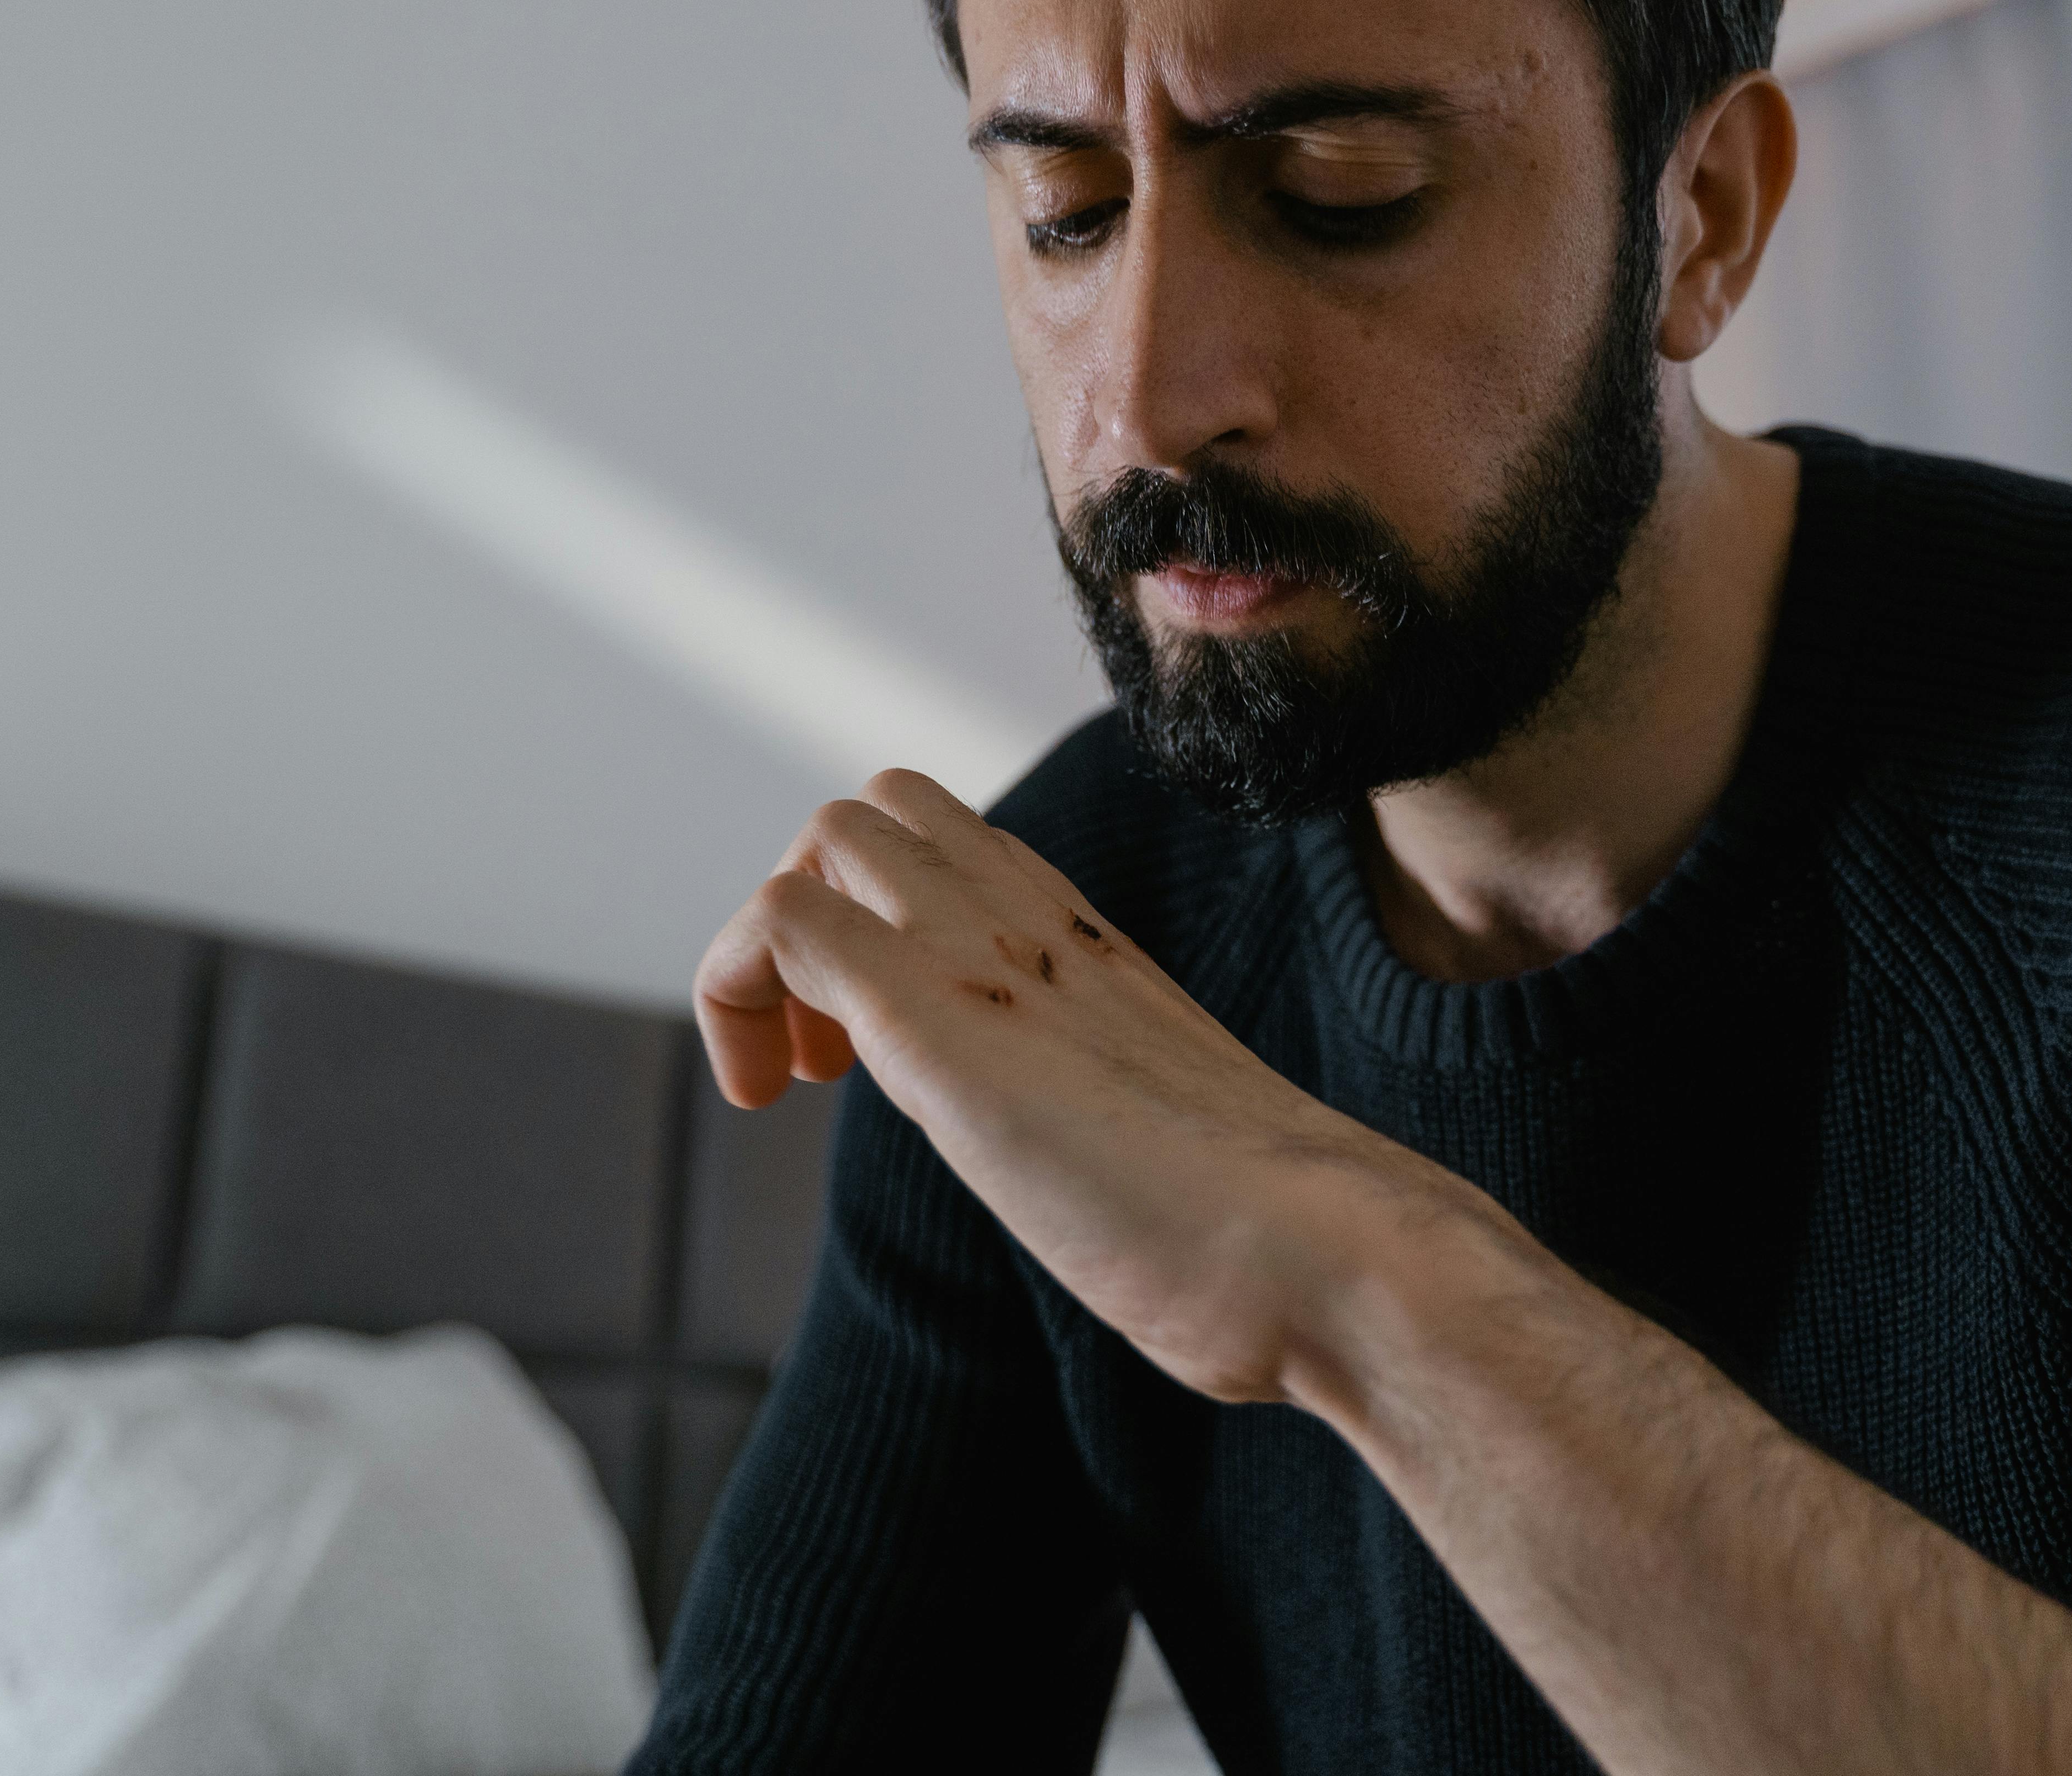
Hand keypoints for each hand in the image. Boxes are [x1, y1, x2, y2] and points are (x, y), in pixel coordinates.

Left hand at [694, 768, 1472, 1402]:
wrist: (1335, 1256)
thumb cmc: (1272, 1240)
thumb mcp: (1173, 1145)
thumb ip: (1126, 1123)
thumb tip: (1136, 1184)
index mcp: (1093, 949)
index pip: (956, 851)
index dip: (886, 931)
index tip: (876, 1065)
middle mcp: (1038, 924)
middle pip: (881, 814)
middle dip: (819, 913)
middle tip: (831, 1060)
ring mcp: (986, 957)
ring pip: (824, 838)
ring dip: (771, 950)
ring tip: (801, 1078)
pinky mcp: (936, 1019)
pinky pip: (783, 924)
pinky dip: (737, 991)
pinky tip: (776, 1097)